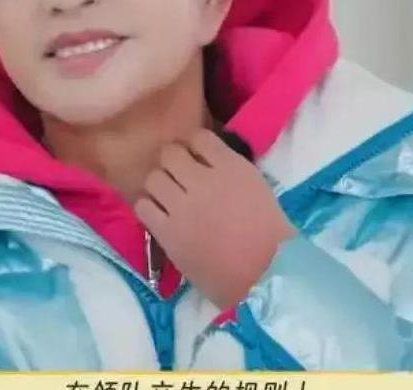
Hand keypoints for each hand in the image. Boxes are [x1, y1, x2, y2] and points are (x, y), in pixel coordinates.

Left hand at [133, 127, 295, 310]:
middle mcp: (202, 181)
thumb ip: (230, 170)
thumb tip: (205, 161)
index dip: (195, 146)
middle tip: (179, 177)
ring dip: (160, 184)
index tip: (196, 157)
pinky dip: (149, 207)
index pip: (199, 136)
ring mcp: (182, 206)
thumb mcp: (256, 188)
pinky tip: (160, 215)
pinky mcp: (167, 232)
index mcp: (231, 167)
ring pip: (153, 178)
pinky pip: (143, 206)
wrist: (263, 276)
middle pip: (170, 153)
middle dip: (173, 162)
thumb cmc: (269, 235)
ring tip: (168, 197)